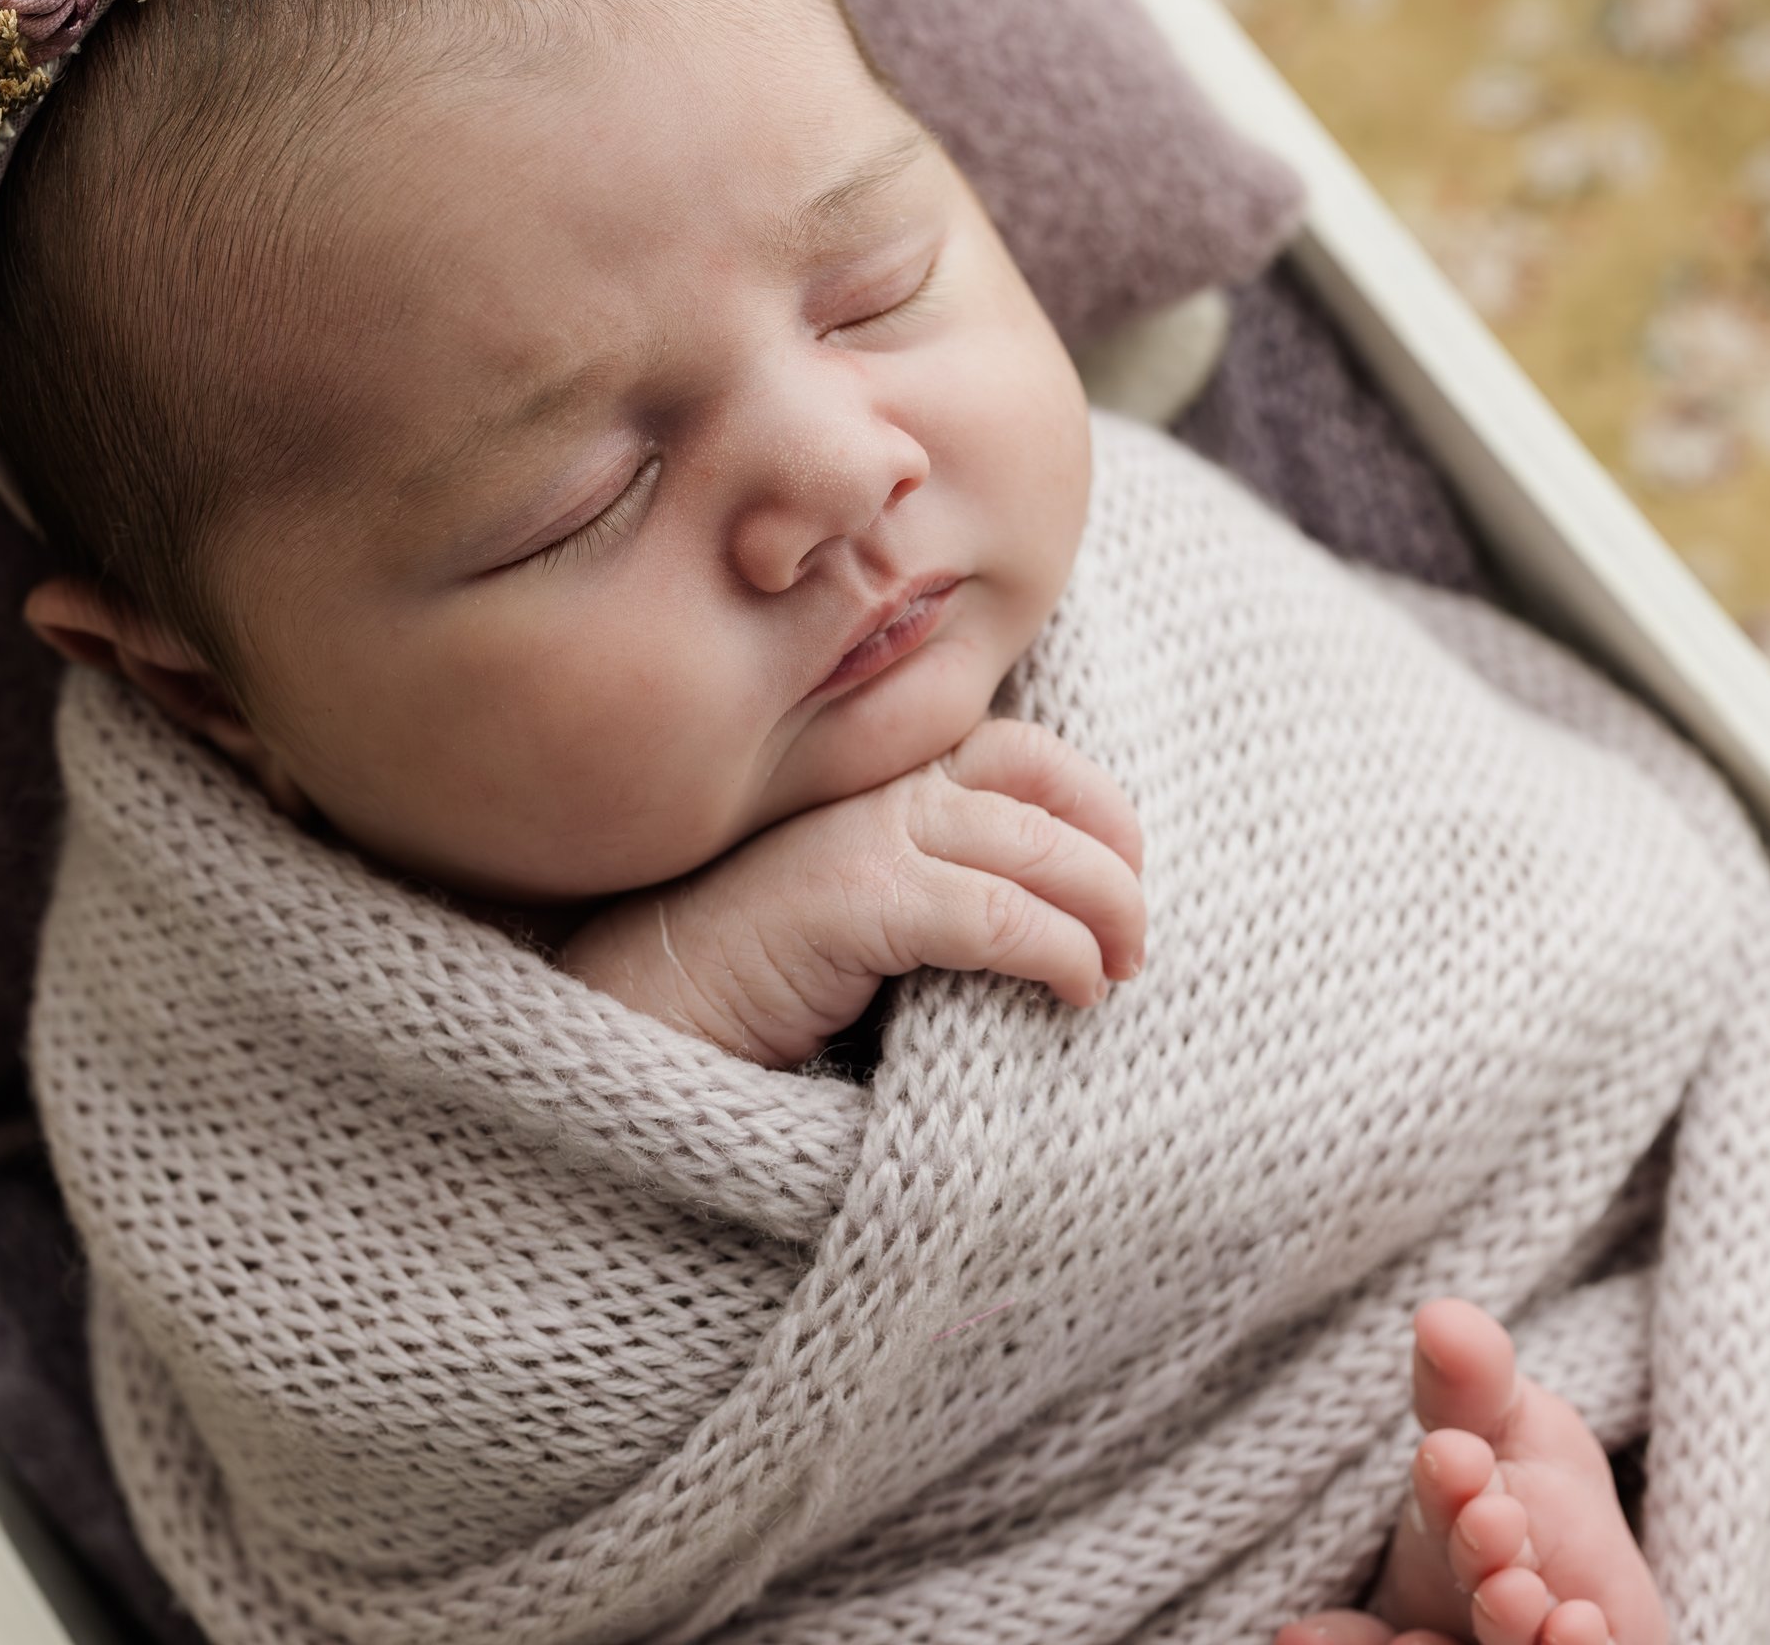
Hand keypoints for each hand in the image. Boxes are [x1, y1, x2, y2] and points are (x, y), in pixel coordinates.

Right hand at [561, 718, 1146, 1067]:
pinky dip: (1056, 950)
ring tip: (1118, 970)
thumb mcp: (855, 912)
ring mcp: (855, 836)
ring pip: (1033, 843)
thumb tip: (1052, 918)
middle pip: (1035, 771)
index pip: (1012, 745)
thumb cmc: (749, 984)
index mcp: (870, 780)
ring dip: (1104, 907)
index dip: (1090, 799)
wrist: (635, 1023)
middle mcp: (867, 787)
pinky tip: (1072, 991)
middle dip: (1112, 846)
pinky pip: (993, 913)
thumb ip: (927, 885)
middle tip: (1135, 934)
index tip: (1126, 872)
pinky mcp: (846, 899)